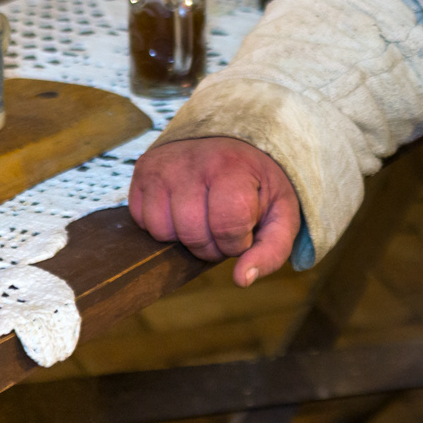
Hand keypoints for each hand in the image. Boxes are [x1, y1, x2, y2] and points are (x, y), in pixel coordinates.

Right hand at [128, 136, 300, 286]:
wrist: (235, 142)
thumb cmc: (259, 184)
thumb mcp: (281, 212)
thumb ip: (272, 250)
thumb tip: (241, 280)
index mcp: (234, 166)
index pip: (227, 226)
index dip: (237, 242)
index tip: (246, 229)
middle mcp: (194, 161)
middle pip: (192, 233)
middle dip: (211, 245)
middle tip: (224, 228)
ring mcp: (164, 165)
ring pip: (162, 231)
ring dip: (185, 237)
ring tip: (204, 218)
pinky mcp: (143, 169)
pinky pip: (142, 220)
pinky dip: (163, 225)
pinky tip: (183, 209)